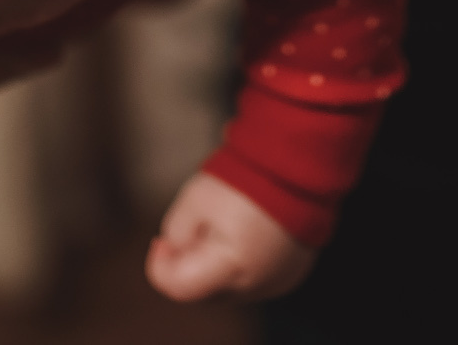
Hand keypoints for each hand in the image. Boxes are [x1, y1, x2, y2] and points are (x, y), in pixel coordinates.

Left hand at [145, 172, 314, 302]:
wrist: (298, 164)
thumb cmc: (245, 179)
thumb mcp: (194, 199)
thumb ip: (177, 232)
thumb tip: (176, 251)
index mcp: (233, 265)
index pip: (180, 288)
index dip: (160, 267)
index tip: (159, 241)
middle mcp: (259, 283)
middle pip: (205, 292)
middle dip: (188, 266)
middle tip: (188, 230)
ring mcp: (278, 282)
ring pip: (229, 289)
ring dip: (215, 267)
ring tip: (219, 225)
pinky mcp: (291, 274)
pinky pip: (254, 280)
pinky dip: (240, 265)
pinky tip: (241, 233)